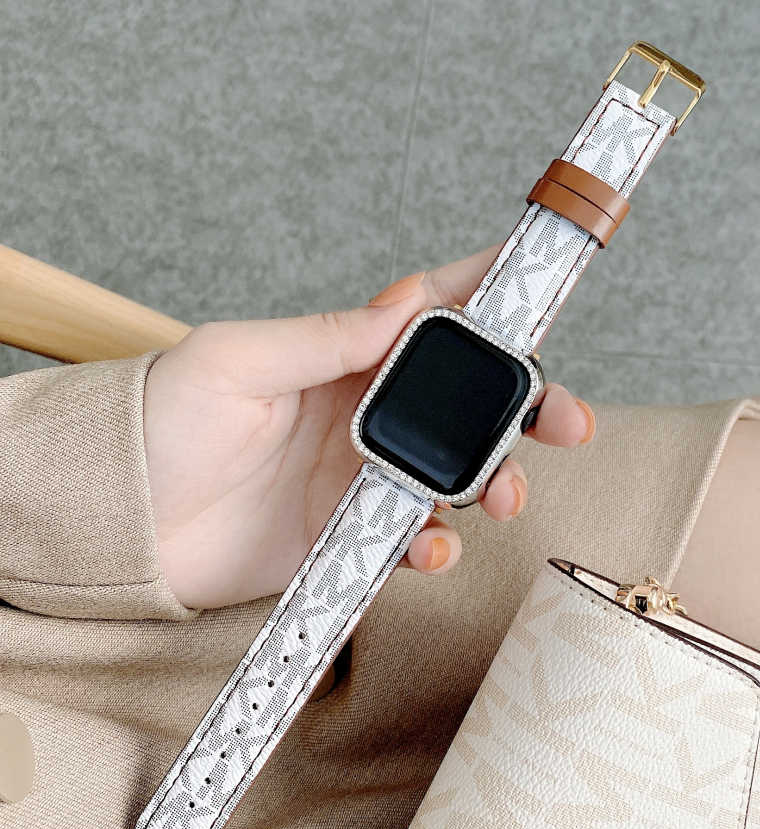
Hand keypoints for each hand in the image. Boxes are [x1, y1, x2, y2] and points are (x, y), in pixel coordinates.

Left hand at [143, 247, 595, 608]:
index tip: (542, 281)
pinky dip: (434, 546)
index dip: (492, 296)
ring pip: (458, 475)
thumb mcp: (237, 359)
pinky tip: (431, 547)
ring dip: (495, 484)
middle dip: (530, 409)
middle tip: (569, 421)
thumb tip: (406, 304)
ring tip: (504, 497)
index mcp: (344, 357)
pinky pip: (411, 539)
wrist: (120, 523)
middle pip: (470, 404)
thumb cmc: (160, 423)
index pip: (434, 318)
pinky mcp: (350, 533)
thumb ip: (326, 337)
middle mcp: (367, 414)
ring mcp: (363, 476)